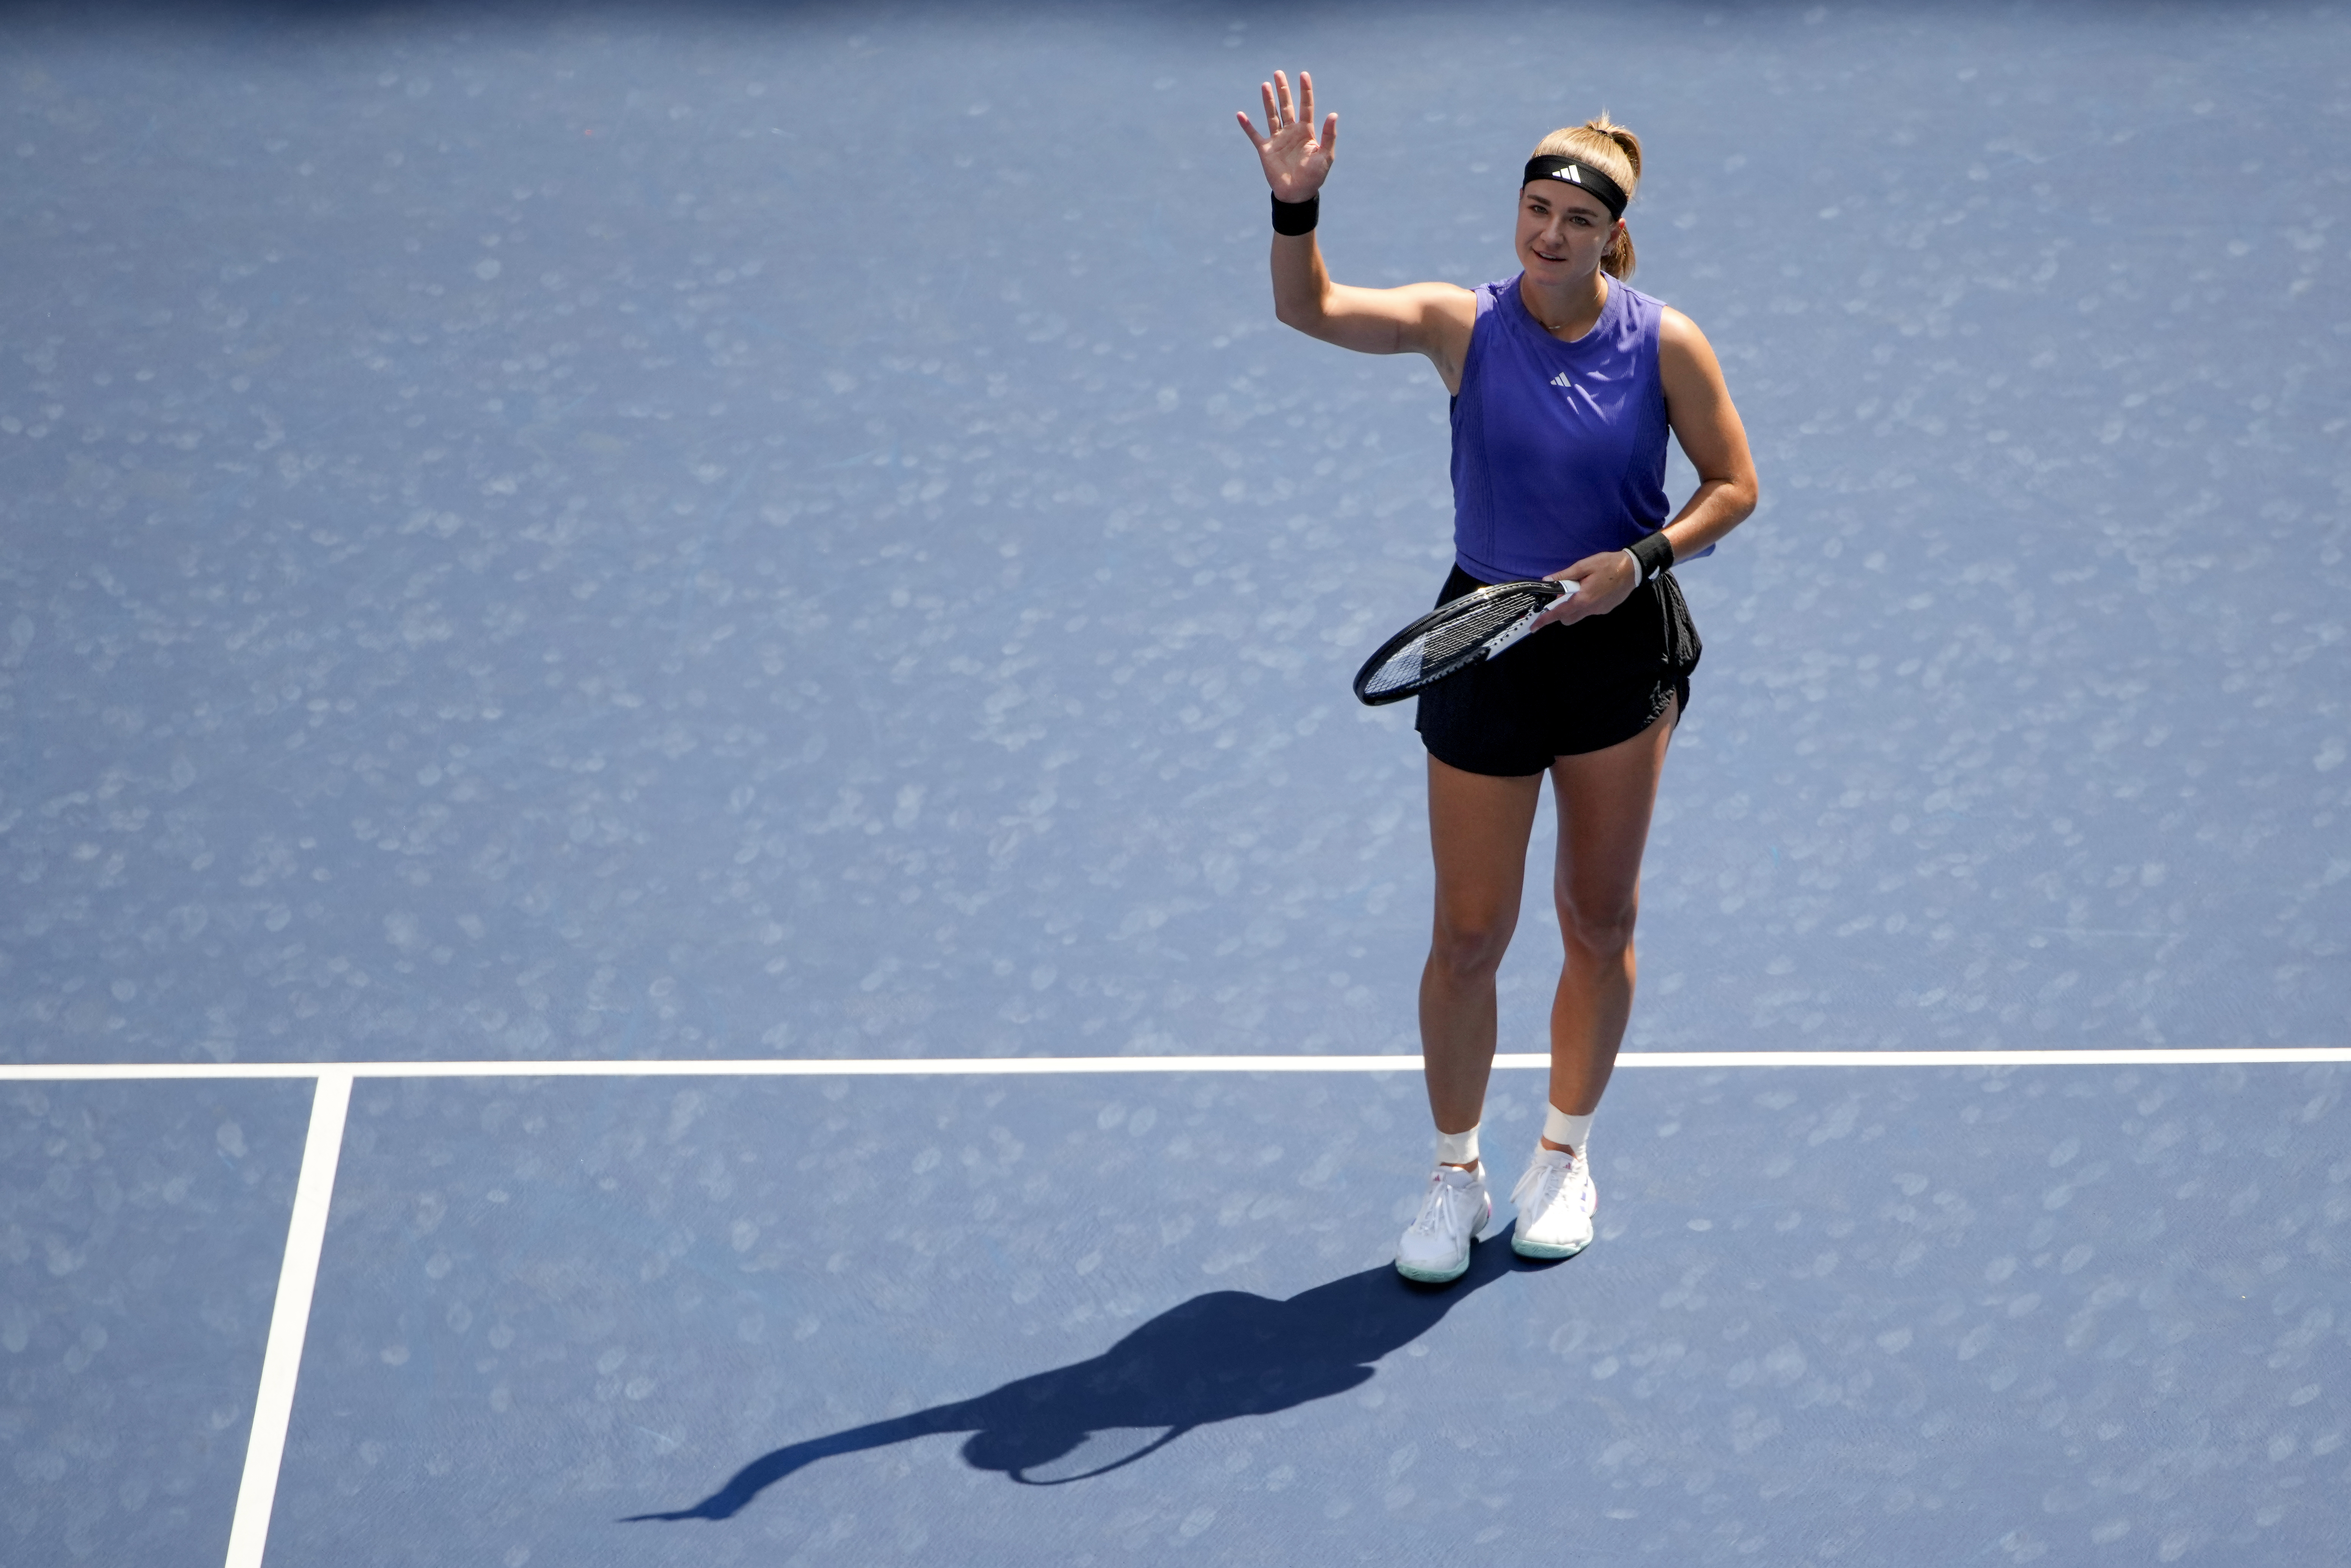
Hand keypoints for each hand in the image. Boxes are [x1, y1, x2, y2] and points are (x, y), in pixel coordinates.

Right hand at [1234, 69, 1335, 202]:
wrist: (1296, 194)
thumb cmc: (1314, 176)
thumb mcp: (1326, 156)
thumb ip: (1329, 136)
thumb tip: (1333, 114)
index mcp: (1306, 131)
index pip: (1306, 106)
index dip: (1305, 90)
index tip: (1303, 74)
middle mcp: (1291, 132)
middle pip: (1286, 106)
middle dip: (1283, 90)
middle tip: (1279, 73)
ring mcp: (1278, 139)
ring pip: (1271, 115)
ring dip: (1268, 100)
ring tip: (1265, 85)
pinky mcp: (1266, 150)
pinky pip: (1254, 135)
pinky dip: (1247, 125)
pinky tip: (1240, 114)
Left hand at [1530, 551, 1638, 629]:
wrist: (1634, 569)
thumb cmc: (1609, 565)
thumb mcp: (1585, 565)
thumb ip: (1565, 575)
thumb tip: (1548, 581)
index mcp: (1583, 599)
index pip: (1559, 613)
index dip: (1545, 619)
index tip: (1534, 626)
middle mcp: (1590, 609)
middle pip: (1567, 619)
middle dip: (1559, 612)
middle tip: (1559, 598)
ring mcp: (1599, 611)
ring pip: (1578, 616)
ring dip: (1572, 608)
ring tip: (1577, 590)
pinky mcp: (1605, 609)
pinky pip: (1589, 611)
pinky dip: (1584, 605)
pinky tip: (1590, 591)